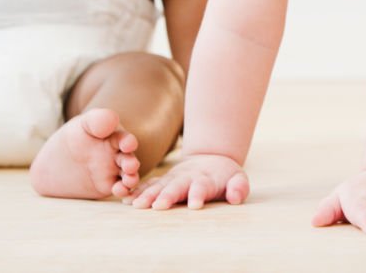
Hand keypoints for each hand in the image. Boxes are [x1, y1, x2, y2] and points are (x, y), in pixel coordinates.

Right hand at [123, 153, 248, 209]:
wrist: (211, 158)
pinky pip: (148, 186)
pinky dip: (138, 191)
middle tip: (160, 206)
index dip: (199, 195)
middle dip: (168, 196)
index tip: (195, 206)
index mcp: (205, 179)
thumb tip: (236, 197)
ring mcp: (173, 178)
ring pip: (159, 186)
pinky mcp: (163, 181)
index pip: (202, 187)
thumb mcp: (238, 179)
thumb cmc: (226, 176)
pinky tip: (126, 199)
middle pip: (176, 186)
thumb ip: (239, 187)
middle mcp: (187, 178)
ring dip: (148, 195)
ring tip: (137, 205)